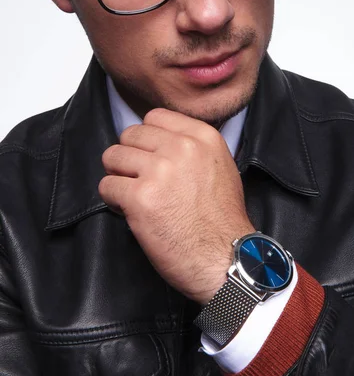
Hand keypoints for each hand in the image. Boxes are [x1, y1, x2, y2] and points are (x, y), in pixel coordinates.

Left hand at [99, 108, 253, 304]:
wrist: (225, 258)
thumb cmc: (223, 219)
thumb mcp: (221, 166)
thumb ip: (193, 146)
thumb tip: (160, 139)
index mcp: (202, 137)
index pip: (154, 117)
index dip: (146, 138)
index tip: (149, 155)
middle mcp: (181, 148)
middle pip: (130, 134)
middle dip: (129, 156)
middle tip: (138, 178)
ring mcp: (159, 171)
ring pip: (113, 157)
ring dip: (118, 176)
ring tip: (132, 194)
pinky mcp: (140, 198)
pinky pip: (107, 186)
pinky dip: (113, 200)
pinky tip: (129, 211)